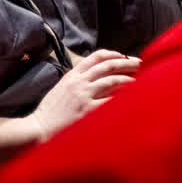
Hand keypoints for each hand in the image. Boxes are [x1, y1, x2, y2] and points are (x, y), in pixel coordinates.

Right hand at [19, 50, 139, 141]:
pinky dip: (124, 98)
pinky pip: (111, 101)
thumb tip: (96, 79)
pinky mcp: (88, 110)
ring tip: (141, 81)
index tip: (124, 57)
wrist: (40, 128)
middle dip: (127, 63)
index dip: (113, 54)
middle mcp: (79, 82)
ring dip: (130, 80)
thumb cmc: (50, 112)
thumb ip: (77, 82)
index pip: (96, 56)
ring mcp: (84, 96)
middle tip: (140, 64)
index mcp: (72, 75)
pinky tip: (132, 100)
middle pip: (108, 65)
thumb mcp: (61, 89)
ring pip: (113, 81)